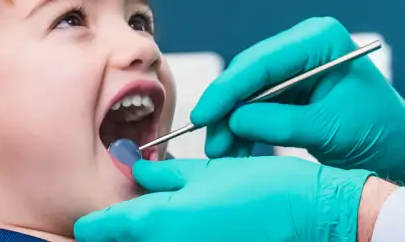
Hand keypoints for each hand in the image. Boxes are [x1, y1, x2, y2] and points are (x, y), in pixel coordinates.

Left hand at [72, 157, 370, 241]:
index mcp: (158, 221)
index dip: (94, 221)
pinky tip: (196, 225)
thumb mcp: (210, 170)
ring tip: (173, 214)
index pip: (100, 228)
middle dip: (124, 229)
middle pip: (127, 241)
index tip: (91, 217)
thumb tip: (136, 171)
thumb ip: (164, 175)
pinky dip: (177, 238)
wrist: (313, 217)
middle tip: (134, 213)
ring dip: (153, 233)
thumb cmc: (268, 191)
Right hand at [191, 17, 404, 189]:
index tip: (204, 114)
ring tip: (219, 153)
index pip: (263, 61)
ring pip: (248, 93)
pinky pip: (257, 106)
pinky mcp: (291, 90)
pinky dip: (244, 130)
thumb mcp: (329, 128)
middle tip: (208, 141)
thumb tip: (235, 121)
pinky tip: (233, 151)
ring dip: (231, 124)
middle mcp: (305, 46)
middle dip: (226, 110)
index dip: (229, 89)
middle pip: (250, 74)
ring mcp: (296, 67)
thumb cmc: (377, 130)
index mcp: (321, 40)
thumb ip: (281, 123)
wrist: (399, 146)